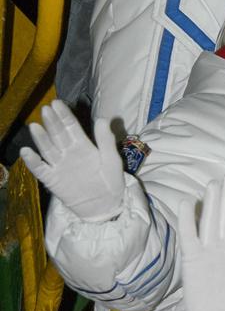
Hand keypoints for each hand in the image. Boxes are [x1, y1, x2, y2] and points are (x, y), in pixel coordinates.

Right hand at [20, 100, 124, 221]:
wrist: (105, 206)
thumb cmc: (111, 182)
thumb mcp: (112, 160)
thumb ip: (106, 141)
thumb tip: (102, 118)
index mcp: (83, 146)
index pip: (71, 127)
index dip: (64, 115)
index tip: (57, 103)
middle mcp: (69, 153)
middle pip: (58, 135)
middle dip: (52, 122)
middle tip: (46, 110)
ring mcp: (60, 166)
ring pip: (48, 149)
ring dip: (41, 138)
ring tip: (35, 127)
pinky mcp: (53, 180)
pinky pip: (41, 170)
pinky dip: (33, 162)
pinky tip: (27, 152)